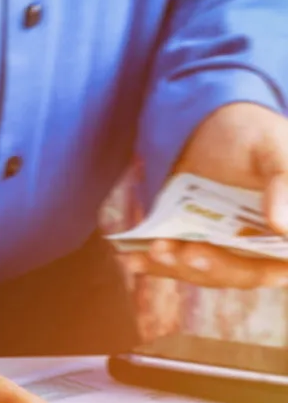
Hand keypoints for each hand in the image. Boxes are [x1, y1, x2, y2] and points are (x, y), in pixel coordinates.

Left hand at [119, 102, 287, 287]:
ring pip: (205, 272)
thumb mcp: (274, 146)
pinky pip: (174, 262)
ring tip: (154, 248)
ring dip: (179, 265)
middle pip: (244, 273)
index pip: (285, 261)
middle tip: (189, 252)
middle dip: (215, 266)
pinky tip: (130, 259)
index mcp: (287, 236)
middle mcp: (261, 249)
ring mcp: (224, 252)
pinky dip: (152, 263)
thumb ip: (284, 180)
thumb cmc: (256, 135)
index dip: (271, 268)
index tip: (254, 263)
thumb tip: (283, 228)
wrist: (215, 129)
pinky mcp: (192, 247)